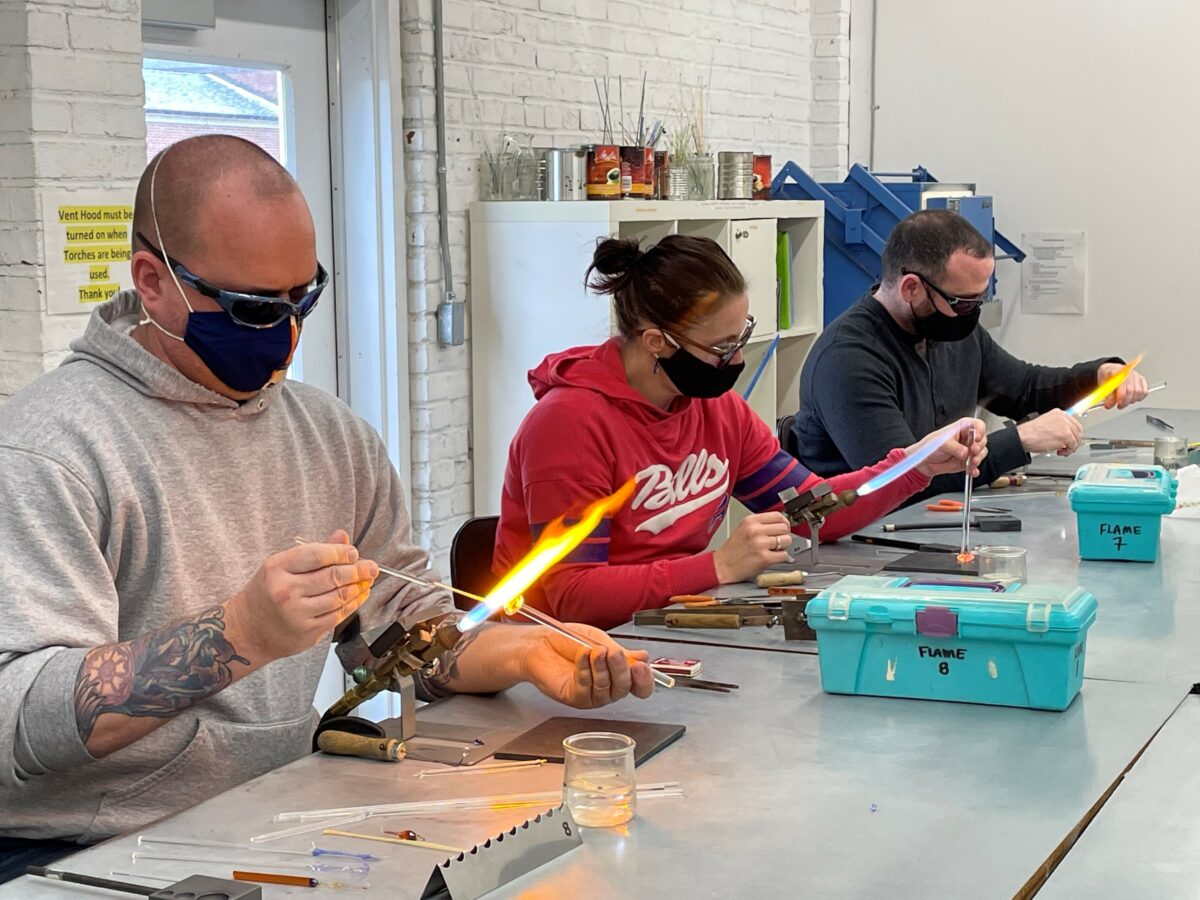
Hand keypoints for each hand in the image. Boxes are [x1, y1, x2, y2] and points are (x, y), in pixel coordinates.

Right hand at [229, 529, 378, 661]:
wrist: (248, 630)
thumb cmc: (267, 593)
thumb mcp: (282, 566)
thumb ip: (315, 552)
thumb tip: (343, 537)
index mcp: (277, 568)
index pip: (316, 555)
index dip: (340, 552)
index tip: (354, 552)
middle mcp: (286, 590)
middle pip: (332, 576)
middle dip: (357, 570)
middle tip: (371, 567)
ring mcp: (297, 613)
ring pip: (338, 596)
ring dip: (358, 587)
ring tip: (368, 580)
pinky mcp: (307, 631)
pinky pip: (338, 614)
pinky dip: (353, 604)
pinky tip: (360, 595)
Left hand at [518, 624, 654, 708]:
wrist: (540, 641)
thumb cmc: (568, 640)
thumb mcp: (599, 640)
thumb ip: (620, 651)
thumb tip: (643, 657)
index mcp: (617, 674)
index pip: (639, 686)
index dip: (644, 680)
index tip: (641, 666)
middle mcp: (606, 688)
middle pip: (624, 689)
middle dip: (621, 670)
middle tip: (614, 653)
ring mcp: (590, 696)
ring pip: (605, 689)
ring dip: (601, 667)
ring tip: (594, 650)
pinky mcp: (574, 698)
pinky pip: (585, 688)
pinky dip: (585, 670)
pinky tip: (582, 656)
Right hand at [713, 511, 792, 582]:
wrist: (722, 566)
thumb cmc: (733, 550)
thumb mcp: (743, 529)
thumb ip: (760, 525)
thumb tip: (780, 525)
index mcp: (750, 521)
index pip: (778, 516)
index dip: (784, 523)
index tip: (784, 528)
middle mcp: (755, 530)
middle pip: (784, 527)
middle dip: (784, 535)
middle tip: (777, 542)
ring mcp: (760, 544)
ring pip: (787, 540)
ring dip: (783, 547)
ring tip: (773, 550)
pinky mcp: (764, 558)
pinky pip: (784, 555)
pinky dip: (780, 557)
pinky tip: (771, 558)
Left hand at [908, 416, 988, 477]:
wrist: (925, 461)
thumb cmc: (931, 446)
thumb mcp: (942, 443)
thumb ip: (955, 448)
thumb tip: (965, 452)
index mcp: (963, 428)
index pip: (977, 425)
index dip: (980, 430)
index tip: (977, 437)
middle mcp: (968, 438)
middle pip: (982, 440)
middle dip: (979, 446)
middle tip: (973, 451)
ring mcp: (969, 450)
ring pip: (981, 453)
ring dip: (978, 458)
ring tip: (972, 462)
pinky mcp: (968, 462)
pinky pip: (976, 465)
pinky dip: (975, 469)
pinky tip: (972, 471)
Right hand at [1017, 409, 1082, 455]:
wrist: (1023, 437)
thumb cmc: (1030, 433)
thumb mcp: (1045, 424)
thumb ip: (1056, 426)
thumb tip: (1064, 435)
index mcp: (1058, 413)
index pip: (1073, 422)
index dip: (1073, 433)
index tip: (1071, 439)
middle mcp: (1063, 417)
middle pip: (1078, 430)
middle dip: (1074, 440)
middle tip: (1068, 447)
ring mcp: (1066, 426)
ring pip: (1077, 438)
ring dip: (1071, 447)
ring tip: (1062, 450)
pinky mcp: (1066, 435)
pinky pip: (1073, 445)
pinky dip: (1068, 451)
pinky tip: (1060, 452)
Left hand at [1098, 364, 1149, 408]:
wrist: (1111, 369)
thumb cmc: (1106, 376)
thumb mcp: (1102, 384)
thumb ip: (1106, 394)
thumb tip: (1110, 403)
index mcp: (1117, 372)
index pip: (1122, 386)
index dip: (1120, 397)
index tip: (1116, 403)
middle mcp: (1128, 373)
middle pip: (1131, 390)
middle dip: (1125, 402)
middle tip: (1119, 405)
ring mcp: (1136, 375)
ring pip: (1139, 392)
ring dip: (1132, 400)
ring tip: (1125, 402)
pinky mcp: (1141, 379)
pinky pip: (1144, 391)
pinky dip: (1139, 398)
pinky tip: (1132, 399)